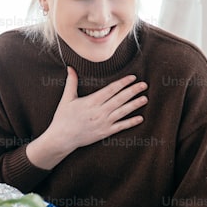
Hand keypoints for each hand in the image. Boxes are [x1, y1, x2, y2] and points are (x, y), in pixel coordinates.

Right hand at [27, 66, 146, 169]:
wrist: (62, 138)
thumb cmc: (63, 118)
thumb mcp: (66, 99)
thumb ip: (71, 82)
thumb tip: (70, 67)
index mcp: (91, 102)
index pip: (110, 89)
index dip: (122, 83)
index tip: (132, 77)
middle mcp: (99, 112)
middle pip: (120, 99)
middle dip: (133, 91)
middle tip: (144, 85)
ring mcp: (103, 123)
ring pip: (122, 112)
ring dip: (135, 105)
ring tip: (145, 98)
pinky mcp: (105, 132)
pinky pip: (120, 127)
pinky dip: (131, 123)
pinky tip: (140, 118)